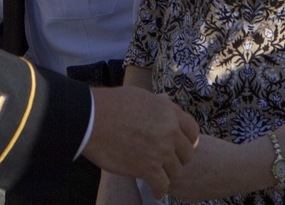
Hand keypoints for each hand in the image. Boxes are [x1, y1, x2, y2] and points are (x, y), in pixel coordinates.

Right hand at [83, 87, 198, 197]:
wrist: (92, 118)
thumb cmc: (111, 104)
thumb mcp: (140, 95)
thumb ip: (158, 103)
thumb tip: (165, 101)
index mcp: (169, 112)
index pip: (193, 132)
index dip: (187, 141)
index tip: (179, 147)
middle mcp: (170, 132)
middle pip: (187, 154)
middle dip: (178, 158)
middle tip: (167, 162)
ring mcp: (161, 151)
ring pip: (176, 171)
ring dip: (167, 173)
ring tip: (158, 175)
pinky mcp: (149, 168)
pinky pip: (162, 185)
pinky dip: (159, 189)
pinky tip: (154, 190)